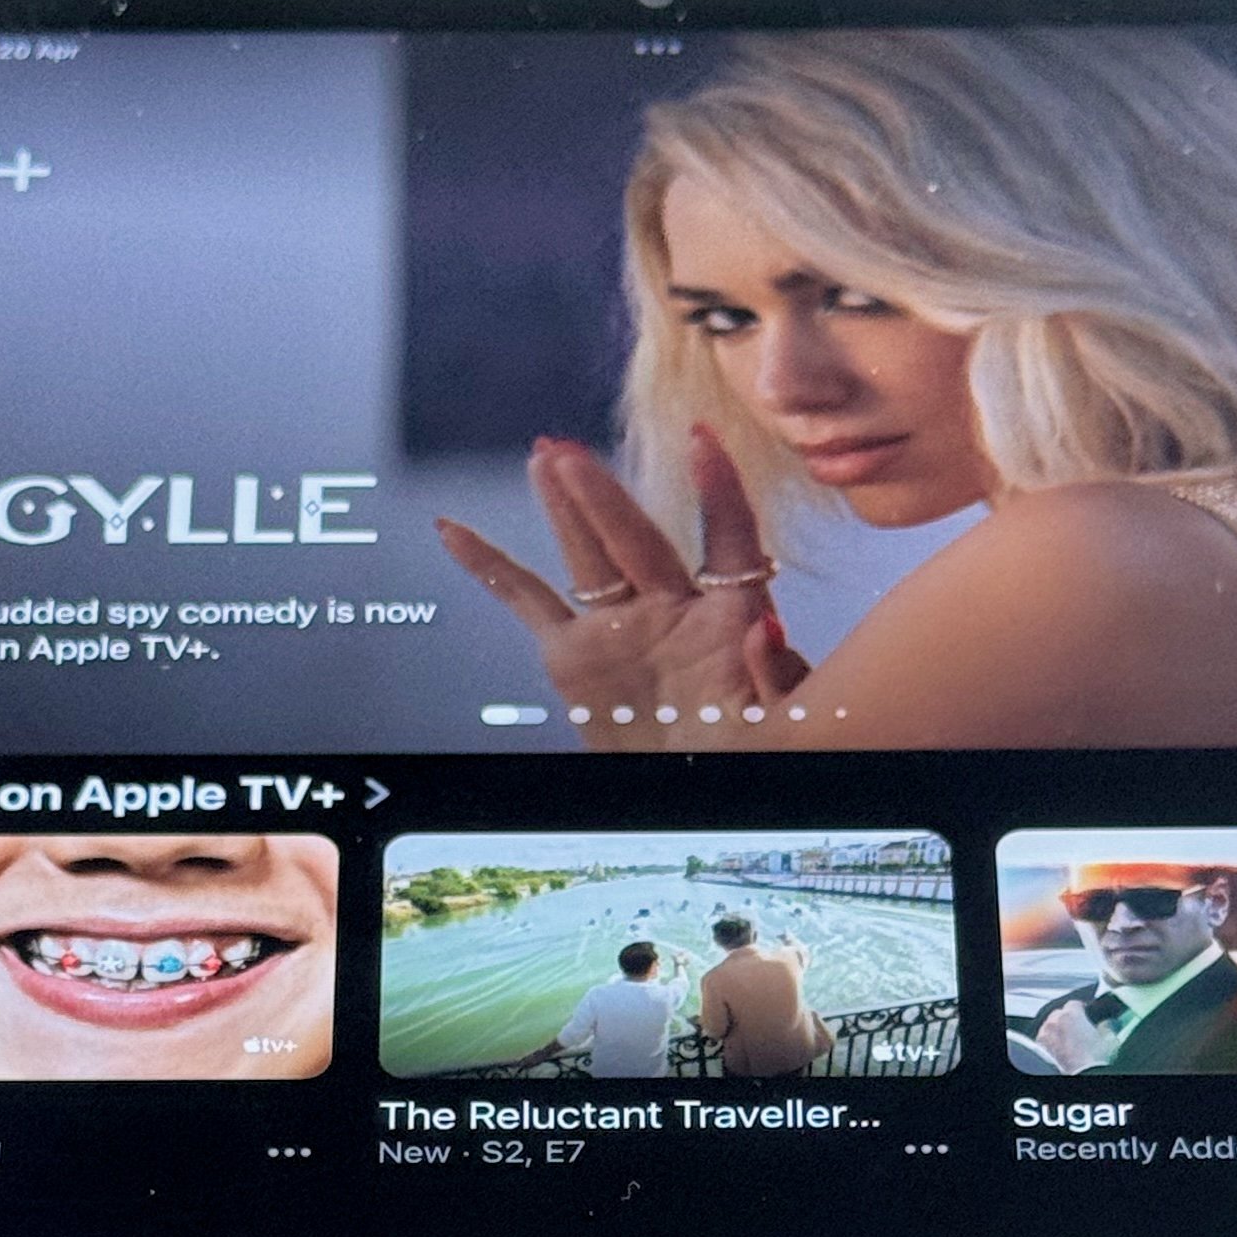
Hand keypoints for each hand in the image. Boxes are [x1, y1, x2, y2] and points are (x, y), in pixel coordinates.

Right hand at [438, 428, 807, 727]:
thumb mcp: (782, 723)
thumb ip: (777, 677)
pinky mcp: (574, 656)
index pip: (728, 539)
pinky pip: (526, 602)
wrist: (692, 796)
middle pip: (637, 539)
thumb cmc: (744, 756)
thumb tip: (765, 627)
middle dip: (602, 497)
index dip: (719, 490)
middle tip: (570, 455)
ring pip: (587, 554)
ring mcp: (620, 627)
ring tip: (545, 454)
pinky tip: (455, 532)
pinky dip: (489, 568)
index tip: (703, 441)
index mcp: (729, 619)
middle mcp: (673, 610)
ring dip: (565, 505)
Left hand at [1031, 999, 1102, 1073]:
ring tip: (1067, 1041)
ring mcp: (1045, 1033)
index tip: (1086, 1015)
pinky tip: (1059, 1049)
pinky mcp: (1039, 1047)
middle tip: (1077, 1030)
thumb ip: (1107, 1025)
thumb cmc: (1094, 1058)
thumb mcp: (1109, 1038)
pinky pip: (1044, 1039)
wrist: (1081, 1074)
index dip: (1082, 1010)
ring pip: (1050, 1026)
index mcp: (1072, 1013)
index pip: (1075, 1004)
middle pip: (1060, 1014)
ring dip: (1057, 1030)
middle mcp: (1055, 1021)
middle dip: (1067, 1020)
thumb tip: (1108, 1023)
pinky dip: (1051, 1041)